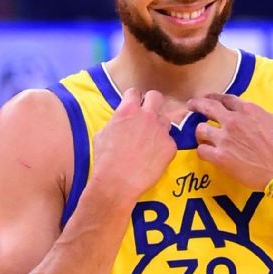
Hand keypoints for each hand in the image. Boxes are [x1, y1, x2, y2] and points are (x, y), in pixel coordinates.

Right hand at [90, 88, 176, 205]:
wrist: (117, 181)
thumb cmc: (105, 160)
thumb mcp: (102, 133)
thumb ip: (116, 122)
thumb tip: (119, 121)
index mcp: (128, 110)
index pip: (134, 92)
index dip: (133, 99)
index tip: (133, 106)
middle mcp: (147, 116)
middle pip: (156, 97)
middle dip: (151, 103)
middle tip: (147, 115)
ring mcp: (161, 130)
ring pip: (165, 120)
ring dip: (158, 127)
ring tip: (149, 142)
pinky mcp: (170, 146)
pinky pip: (169, 142)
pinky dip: (162, 148)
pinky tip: (153, 158)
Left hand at [188, 92, 272, 189]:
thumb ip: (260, 116)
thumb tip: (254, 117)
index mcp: (249, 110)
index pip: (225, 99)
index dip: (214, 98)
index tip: (209, 99)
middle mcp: (233, 121)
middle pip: (207, 106)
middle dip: (196, 104)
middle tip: (190, 106)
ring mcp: (225, 139)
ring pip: (200, 129)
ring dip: (201, 133)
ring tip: (203, 137)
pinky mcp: (220, 157)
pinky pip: (201, 150)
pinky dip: (203, 151)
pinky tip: (207, 153)